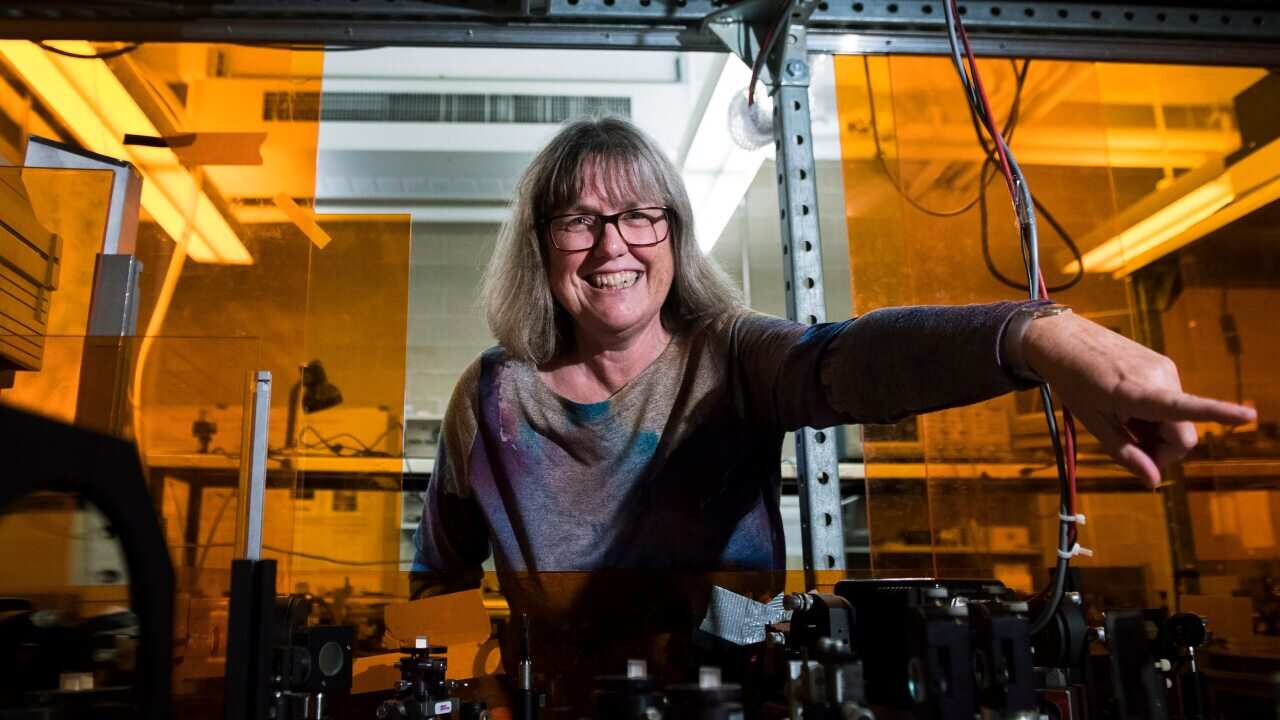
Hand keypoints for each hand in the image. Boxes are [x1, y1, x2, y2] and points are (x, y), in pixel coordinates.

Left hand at [1022, 311, 1256, 487]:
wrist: (1064, 338)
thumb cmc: (1073, 381)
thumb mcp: (1093, 423)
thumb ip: (1125, 453)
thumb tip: (1154, 482)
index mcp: (1136, 392)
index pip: (1183, 408)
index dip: (1219, 414)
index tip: (1249, 416)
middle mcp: (1160, 377)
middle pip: (1183, 435)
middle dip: (1164, 451)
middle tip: (1131, 451)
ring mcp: (1165, 369)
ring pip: (1178, 421)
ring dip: (1157, 433)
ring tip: (1123, 421)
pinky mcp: (1165, 365)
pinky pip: (1173, 404)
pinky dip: (1156, 416)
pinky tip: (1130, 409)